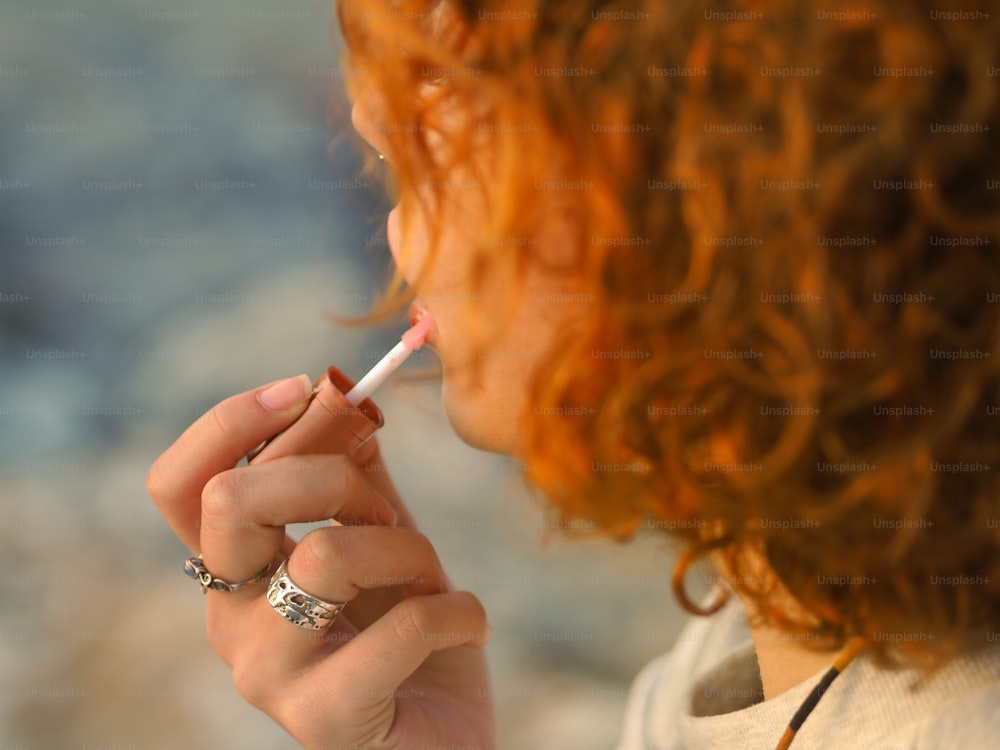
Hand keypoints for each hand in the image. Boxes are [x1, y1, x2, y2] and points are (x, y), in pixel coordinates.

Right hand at [146, 374, 493, 748]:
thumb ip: (357, 473)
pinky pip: (400, 628)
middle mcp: (230, 619)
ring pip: (326, 555)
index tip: (304, 389)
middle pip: (232, 500)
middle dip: (329, 476)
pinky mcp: (325, 721)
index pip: (181, 484)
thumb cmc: (406, 637)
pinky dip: (457, 610)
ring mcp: (268, 675)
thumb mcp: (382, 540)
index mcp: (235, 569)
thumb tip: (339, 388)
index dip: (231, 423)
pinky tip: (468, 625)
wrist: (442, 740)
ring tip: (435, 576)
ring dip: (408, 547)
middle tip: (380, 508)